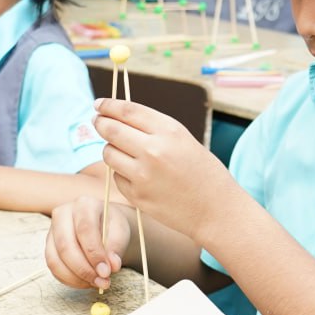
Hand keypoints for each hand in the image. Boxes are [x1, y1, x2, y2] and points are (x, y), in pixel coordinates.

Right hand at [45, 196, 130, 289]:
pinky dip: (69, 280)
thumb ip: (117, 247)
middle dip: (83, 269)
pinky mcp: (49, 246)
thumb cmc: (112, 227)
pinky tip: (85, 282)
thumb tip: (112, 266)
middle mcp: (63, 214)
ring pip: (55, 259)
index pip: (85, 229)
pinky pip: (53, 267)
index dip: (94, 253)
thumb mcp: (121, 232)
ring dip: (75, 277)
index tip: (106, 272)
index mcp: (84, 204)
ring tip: (96, 283)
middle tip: (102, 282)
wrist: (103, 225)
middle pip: (65, 246)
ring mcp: (52, 230)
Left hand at [94, 98, 237, 237]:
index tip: (99, 104)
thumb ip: (153, 129)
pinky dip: (122, 174)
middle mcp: (154, 150)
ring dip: (111, 150)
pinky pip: (116, 176)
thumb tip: (117, 117)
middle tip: (98, 122)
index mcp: (169, 131)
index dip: (109, 105)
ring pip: (108, 153)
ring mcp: (143, 174)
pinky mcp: (137, 195)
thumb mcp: (184, 140)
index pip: (127, 110)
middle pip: (111, 129)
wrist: (216, 210)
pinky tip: (139, 177)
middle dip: (101, 123)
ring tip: (124, 153)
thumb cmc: (202, 172)